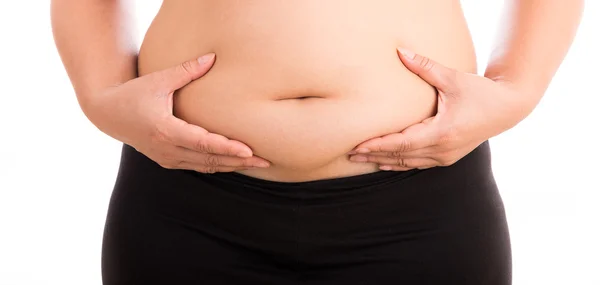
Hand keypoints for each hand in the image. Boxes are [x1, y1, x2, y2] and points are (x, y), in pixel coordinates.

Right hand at [84, 53, 270, 172]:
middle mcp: (167, 149)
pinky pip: (197, 167)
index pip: (203, 144)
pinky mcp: (167, 161)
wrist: (108, 114)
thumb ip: (186, 70)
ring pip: (205, 167)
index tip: (249, 151)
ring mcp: (167, 158)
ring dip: (230, 166)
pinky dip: (217, 165)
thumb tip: (212, 57)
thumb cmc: (133, 94)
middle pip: (209, 160)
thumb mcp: (158, 80)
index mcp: (165, 130)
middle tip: (265, 161)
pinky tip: (235, 162)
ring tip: (256, 163)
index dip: (227, 148)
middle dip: (238, 162)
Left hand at [348, 47, 535, 170]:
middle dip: (374, 156)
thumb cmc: (481, 92)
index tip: (358, 146)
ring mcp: (446, 157)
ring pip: (408, 163)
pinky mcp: (448, 157)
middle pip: (401, 157)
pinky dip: (400, 163)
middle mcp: (443, 149)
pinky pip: (418, 164)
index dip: (378, 146)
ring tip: (361, 160)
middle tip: (350, 155)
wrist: (508, 109)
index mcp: (442, 132)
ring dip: (384, 161)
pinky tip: (385, 164)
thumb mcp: (452, 78)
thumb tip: (400, 51)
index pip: (402, 143)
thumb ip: (424, 66)